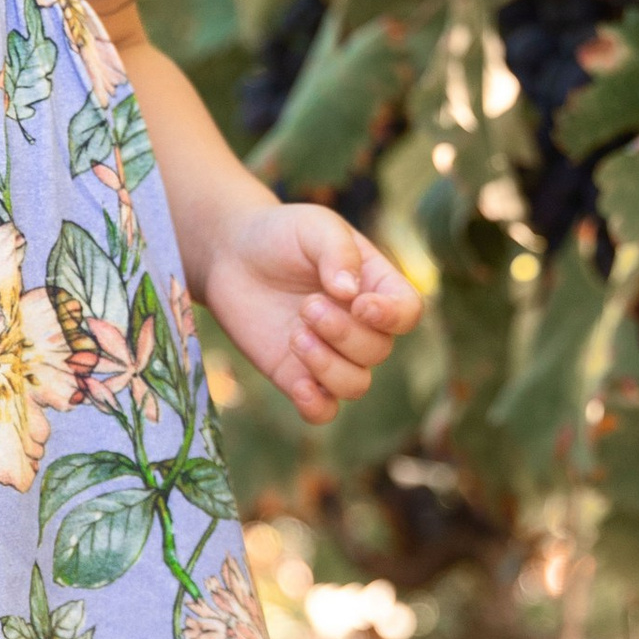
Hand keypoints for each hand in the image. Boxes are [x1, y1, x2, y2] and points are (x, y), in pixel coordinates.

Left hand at [203, 201, 421, 424]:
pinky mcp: (297, 376)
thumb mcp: (314, 227)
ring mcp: (330, 354)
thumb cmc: (280, 235)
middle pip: (378, 350)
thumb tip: (350, 294)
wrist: (230, 255)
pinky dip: (317, 406)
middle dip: (343, 333)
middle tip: (307, 306)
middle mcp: (360, 326)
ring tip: (295, 333)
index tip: (359, 305)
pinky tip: (299, 385)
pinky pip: (324, 411)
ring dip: (327, 365)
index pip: (407, 313)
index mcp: (375, 286)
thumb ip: (337, 252)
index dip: (392, 316)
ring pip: (356, 385)